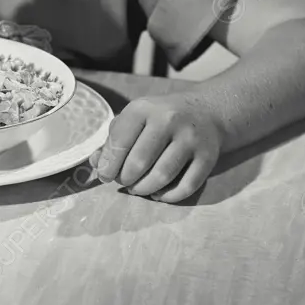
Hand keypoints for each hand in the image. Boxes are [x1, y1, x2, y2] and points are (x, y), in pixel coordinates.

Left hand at [89, 93, 223, 202]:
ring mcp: (190, 139)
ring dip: (143, 189)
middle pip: (139, 162)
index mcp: (144, 108)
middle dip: (125, 178)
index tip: (104, 175)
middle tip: (122, 181)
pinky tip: (158, 194)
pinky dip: (168, 196)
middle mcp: (168, 120)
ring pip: (162, 176)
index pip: (120, 140)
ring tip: (136, 189)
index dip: (108, 163)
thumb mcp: (136, 118)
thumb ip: (115, 139)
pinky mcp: (207, 158)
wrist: (206, 112)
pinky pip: (185, 186)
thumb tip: (96, 164)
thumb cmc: (161, 118)